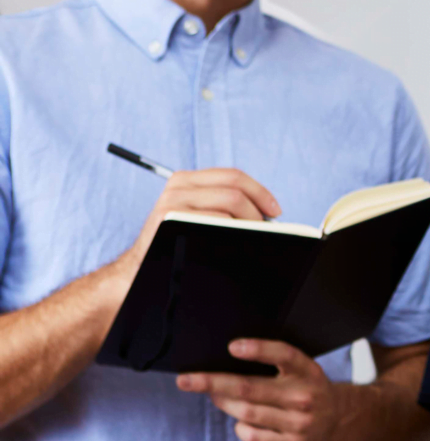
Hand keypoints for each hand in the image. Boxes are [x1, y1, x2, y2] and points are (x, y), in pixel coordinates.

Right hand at [129, 168, 281, 267]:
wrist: (142, 265)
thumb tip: (268, 212)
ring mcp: (173, 202)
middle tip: (264, 229)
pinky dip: (232, 232)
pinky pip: (215, 221)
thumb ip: (224, 203)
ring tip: (250, 237)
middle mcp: (179, 186)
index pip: (233, 176)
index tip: (275, 211)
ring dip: (248, 224)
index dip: (260, 192)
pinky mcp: (170, 219)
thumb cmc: (180, 239)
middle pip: (235, 191)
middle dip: (257, 212)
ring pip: (229, 204)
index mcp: (188, 179)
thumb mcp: (198, 213)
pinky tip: (234, 243)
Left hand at [178, 339, 339, 440]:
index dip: (258, 350)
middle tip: (186, 380)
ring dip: (223, 403)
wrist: (339, 419)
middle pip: (250, 388)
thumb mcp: (301, 370)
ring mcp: (300, 423)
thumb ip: (274, 365)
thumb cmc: (307, 389)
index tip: (231, 347)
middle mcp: (305, 396)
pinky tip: (242, 420)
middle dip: (212, 383)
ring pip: (246, 412)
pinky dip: (240, 427)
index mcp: (307, 371)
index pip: (284, 355)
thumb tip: (224, 365)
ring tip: (215, 397)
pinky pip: (253, 436)